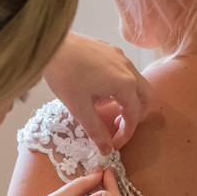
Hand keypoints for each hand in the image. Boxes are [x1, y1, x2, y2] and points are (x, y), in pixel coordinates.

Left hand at [43, 34, 153, 154]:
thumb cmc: (64, 75)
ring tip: (105, 108)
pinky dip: (120, 85)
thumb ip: (96, 131)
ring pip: (136, 82)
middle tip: (119, 126)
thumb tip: (107, 150)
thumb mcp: (79, 108)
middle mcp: (128, 68)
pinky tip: (98, 89)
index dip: (125, 134)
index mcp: (124, 84)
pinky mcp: (110, 50)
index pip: (133, 116)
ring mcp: (120, 56)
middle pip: (146, 97)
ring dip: (127, 99)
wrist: (50, 45)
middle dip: (136, 115)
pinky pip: (124, 71)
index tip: (114, 144)